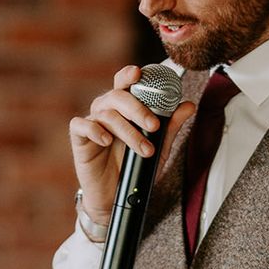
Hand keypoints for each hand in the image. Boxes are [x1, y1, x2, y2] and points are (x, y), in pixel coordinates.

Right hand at [68, 66, 195, 225]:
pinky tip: (107, 141)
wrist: (116, 197)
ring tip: (144, 150)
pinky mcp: (79, 139)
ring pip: (106, 114)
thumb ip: (171, 126)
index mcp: (124, 107)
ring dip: (128, 131)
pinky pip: (81, 125)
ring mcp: (92, 123)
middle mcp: (107, 110)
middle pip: (117, 96)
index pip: (125, 83)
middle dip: (138, 109)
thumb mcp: (159, 148)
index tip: (139, 72)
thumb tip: (188, 105)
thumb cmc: (135, 167)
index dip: (129, 75)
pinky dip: (95, 131)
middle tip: (154, 126)